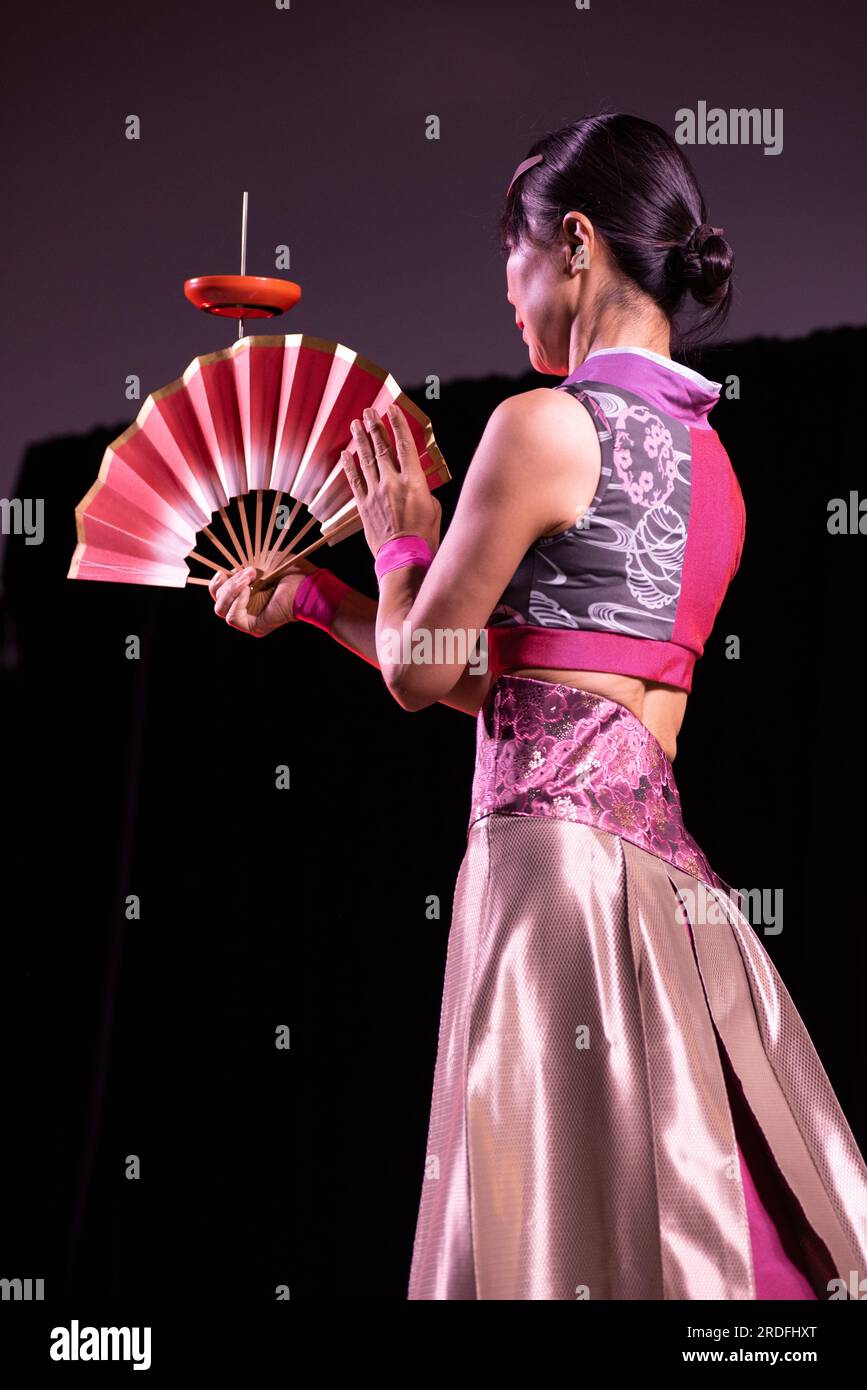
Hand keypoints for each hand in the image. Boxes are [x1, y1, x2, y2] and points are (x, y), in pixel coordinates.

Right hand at [208, 557, 315, 636]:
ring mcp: (248, 617)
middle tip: (250, 572)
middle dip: (228, 582)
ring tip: (250, 580)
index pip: (218, 591)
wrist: (305, 584)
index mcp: (246, 590)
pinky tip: (249, 592)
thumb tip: (226, 574)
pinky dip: (237, 602)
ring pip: (220, 609)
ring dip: (231, 590)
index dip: (217, 581)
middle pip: (217, 599)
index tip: (224, 571)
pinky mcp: (252, 626)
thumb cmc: (289, 571)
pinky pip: (232, 618)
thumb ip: (242, 568)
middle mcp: (245, 605)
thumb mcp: (261, 562)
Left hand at [342, 404, 441, 557]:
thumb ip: (423, 490)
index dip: (398, 425)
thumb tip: (414, 484)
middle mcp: (392, 483)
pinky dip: (349, 465)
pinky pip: (354, 480)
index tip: (392, 409)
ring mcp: (375, 494)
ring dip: (361, 440)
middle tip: (368, 412)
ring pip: (366, 460)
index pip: (405, 445)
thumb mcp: (434, 507)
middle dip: (374, 427)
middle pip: (381, 448)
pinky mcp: (363, 506)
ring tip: (356, 424)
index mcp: (414, 481)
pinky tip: (345, 453)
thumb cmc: (424, 537)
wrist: (405, 558)